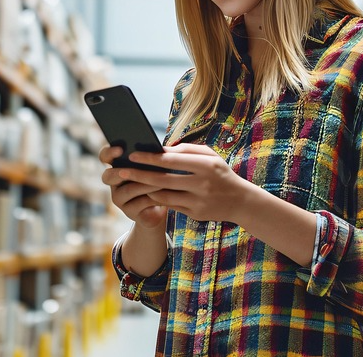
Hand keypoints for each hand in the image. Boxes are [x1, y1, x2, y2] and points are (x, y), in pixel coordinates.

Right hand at [100, 146, 165, 228]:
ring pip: (129, 189)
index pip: (104, 157)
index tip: (120, 149)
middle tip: (134, 168)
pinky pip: (141, 202)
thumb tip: (155, 150)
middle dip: (120, 172)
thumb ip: (148, 159)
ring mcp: (120, 199)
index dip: (109, 153)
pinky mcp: (130, 212)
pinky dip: (154, 196)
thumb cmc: (158, 180)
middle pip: (108, 176)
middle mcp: (114, 184)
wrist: (163, 206)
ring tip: (160, 178)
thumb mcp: (153, 167)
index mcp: (116, 167)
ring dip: (145, 183)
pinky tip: (166, 191)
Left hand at [120, 144, 256, 223]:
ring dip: (145, 188)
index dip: (149, 158)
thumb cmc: (220, 173)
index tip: (133, 155)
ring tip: (131, 182)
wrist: (240, 201)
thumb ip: (186, 150)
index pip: (171, 160)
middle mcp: (202, 183)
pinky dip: (157, 198)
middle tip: (122, 171)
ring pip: (163, 194)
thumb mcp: (209, 156)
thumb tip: (161, 149)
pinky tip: (146, 192)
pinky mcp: (195, 213)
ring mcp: (198, 200)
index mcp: (205, 165)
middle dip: (139, 174)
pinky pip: (170, 205)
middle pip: (163, 179)